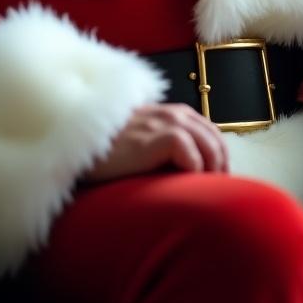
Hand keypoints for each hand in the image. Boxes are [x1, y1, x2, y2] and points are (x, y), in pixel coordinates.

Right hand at [82, 103, 229, 182]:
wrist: (81, 143)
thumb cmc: (111, 148)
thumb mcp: (145, 138)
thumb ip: (168, 142)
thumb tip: (194, 170)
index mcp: (175, 112)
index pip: (213, 133)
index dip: (220, 156)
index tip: (216, 180)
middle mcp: (174, 113)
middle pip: (216, 139)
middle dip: (220, 166)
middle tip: (214, 190)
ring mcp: (166, 122)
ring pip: (209, 146)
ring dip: (211, 170)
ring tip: (202, 190)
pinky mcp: (156, 136)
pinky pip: (190, 154)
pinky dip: (193, 170)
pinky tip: (183, 183)